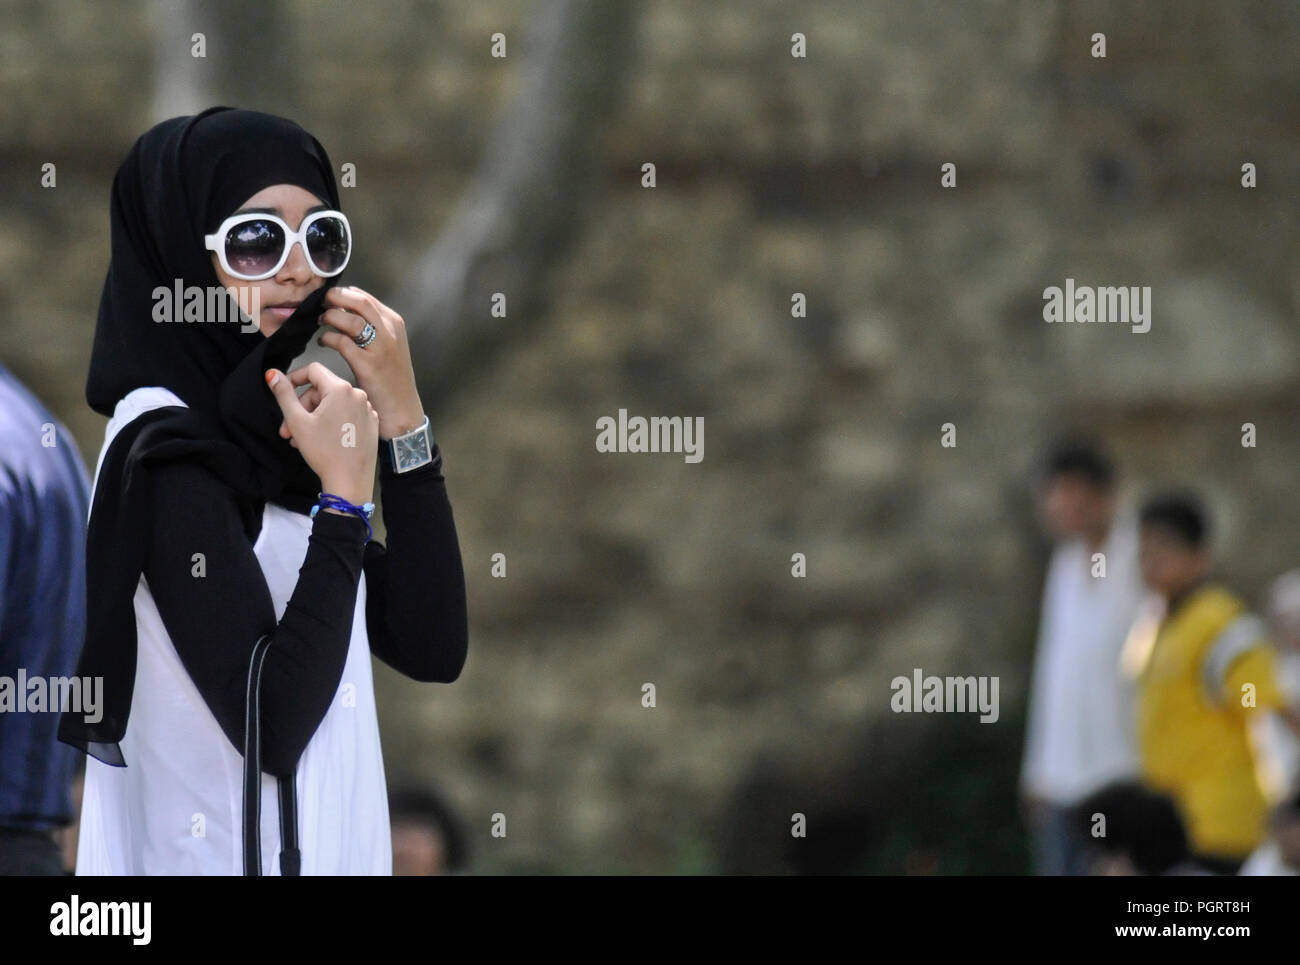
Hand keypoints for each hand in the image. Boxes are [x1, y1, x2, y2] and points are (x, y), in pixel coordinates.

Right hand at [265, 362, 377, 505]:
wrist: (350, 482)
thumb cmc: (324, 452)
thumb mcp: (297, 421)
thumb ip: (283, 394)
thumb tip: (273, 374)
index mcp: (341, 389)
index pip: (313, 370)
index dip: (295, 378)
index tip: (283, 391)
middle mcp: (358, 395)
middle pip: (322, 390)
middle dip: (302, 407)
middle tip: (287, 429)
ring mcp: (367, 409)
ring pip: (333, 404)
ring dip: (313, 418)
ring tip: (299, 439)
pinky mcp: (371, 424)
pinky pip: (347, 415)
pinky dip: (331, 423)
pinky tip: (321, 440)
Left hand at [317, 285, 424, 438]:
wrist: (401, 408)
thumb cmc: (391, 379)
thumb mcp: (389, 346)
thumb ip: (372, 327)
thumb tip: (344, 311)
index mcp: (394, 323)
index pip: (365, 297)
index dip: (343, 294)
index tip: (330, 298)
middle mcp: (389, 332)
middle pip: (358, 302)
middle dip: (335, 298)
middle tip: (321, 303)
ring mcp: (380, 348)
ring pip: (349, 320)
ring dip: (330, 317)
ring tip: (320, 321)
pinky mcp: (368, 364)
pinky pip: (341, 342)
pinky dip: (328, 338)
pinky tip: (323, 342)